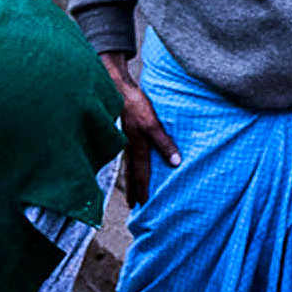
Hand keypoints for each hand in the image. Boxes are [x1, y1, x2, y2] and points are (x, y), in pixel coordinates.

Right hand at [107, 62, 172, 203]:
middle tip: (132, 205)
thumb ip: (164, 142)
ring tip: (131, 189)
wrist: (116, 87)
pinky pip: (128, 152)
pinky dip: (130, 163)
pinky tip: (132, 162)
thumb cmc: (134, 105)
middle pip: (131, 172)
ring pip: (128, 163)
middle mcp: (128, 145)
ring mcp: (124, 138)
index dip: (142, 189)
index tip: (142, 204)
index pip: (140, 173)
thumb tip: (175, 162)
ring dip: (131, 177)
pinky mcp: (125, 130)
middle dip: (133, 189)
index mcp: (136, 146)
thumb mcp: (152, 124)